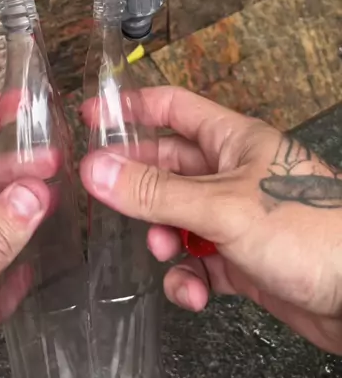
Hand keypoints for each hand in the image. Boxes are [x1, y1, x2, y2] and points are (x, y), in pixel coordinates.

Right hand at [81, 86, 341, 353]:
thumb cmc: (310, 230)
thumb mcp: (222, 207)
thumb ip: (156, 192)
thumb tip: (97, 170)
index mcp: (233, 140)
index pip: (172, 109)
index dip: (130, 109)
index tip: (90, 116)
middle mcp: (233, 173)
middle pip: (168, 168)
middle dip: (139, 186)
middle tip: (106, 198)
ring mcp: (237, 217)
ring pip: (178, 218)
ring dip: (163, 237)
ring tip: (166, 250)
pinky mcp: (243, 258)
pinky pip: (198, 262)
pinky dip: (188, 277)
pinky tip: (193, 291)